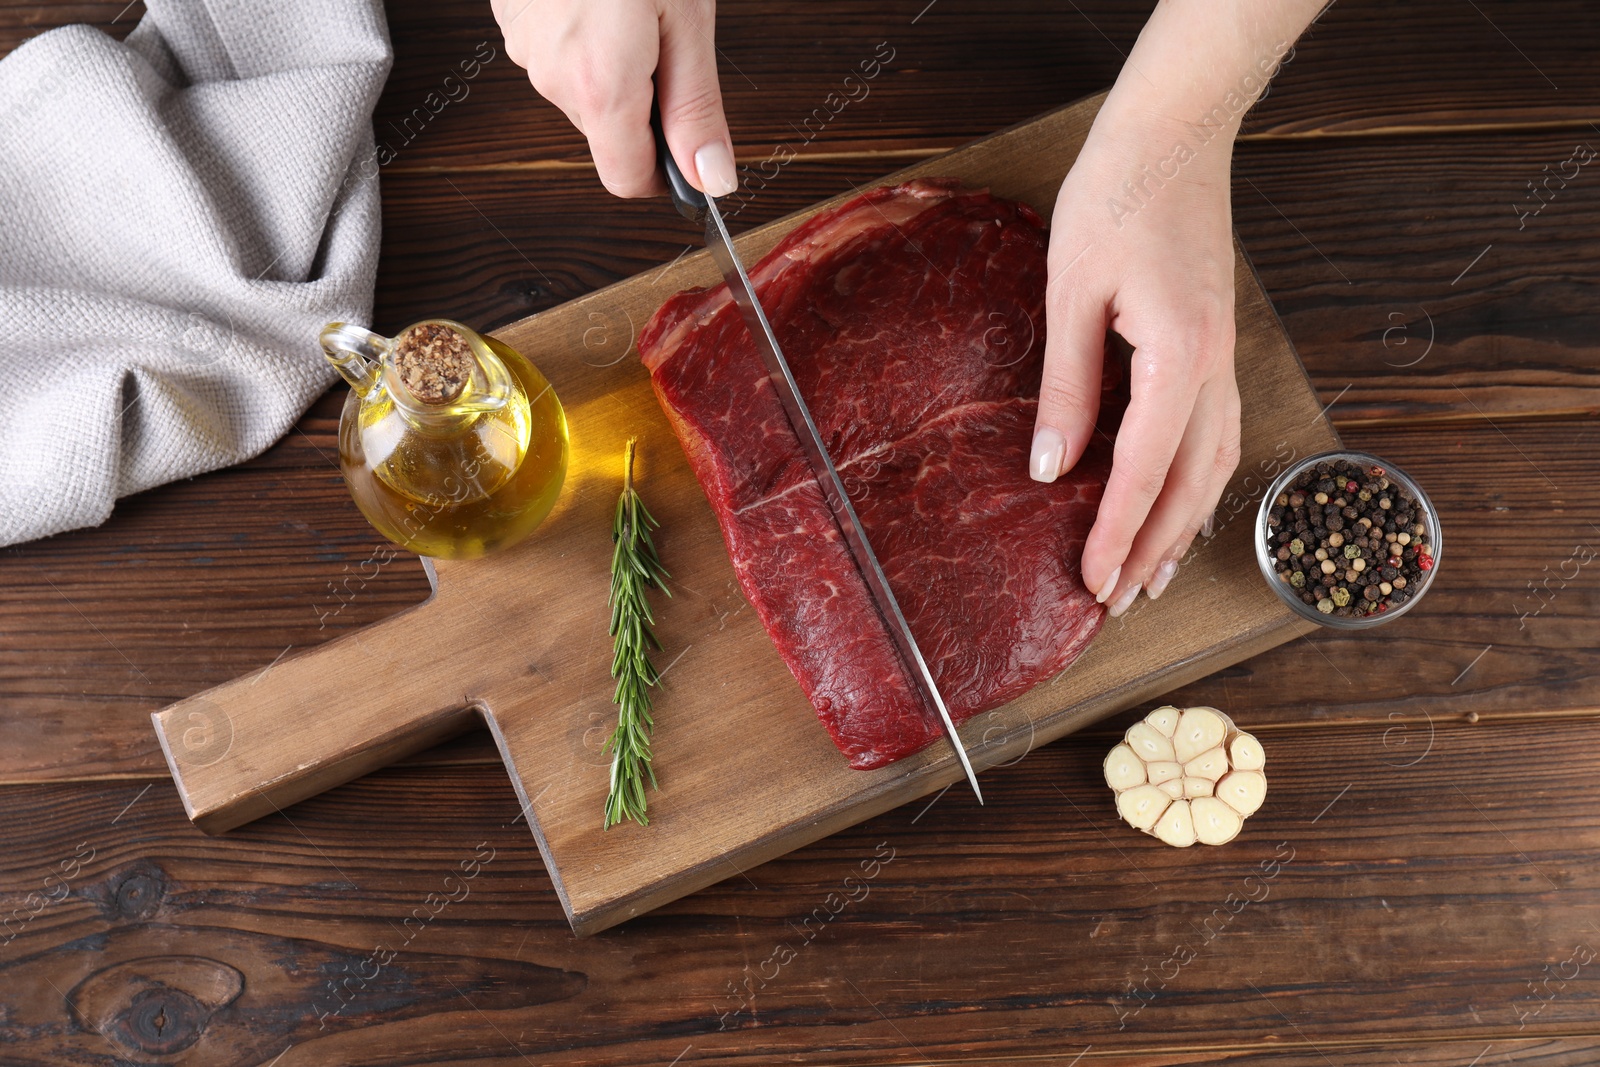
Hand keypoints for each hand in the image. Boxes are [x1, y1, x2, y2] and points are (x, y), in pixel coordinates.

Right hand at [492, 0, 736, 197]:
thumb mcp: (688, 21)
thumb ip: (696, 107)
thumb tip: (712, 179)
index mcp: (599, 86)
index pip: (626, 181)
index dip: (666, 172)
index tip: (688, 141)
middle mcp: (550, 76)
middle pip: (607, 130)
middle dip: (644, 101)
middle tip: (669, 35)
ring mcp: (523, 45)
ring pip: (581, 88)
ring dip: (614, 62)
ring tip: (634, 3)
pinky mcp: (510, 15)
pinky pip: (556, 49)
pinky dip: (584, 31)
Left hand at [1030, 104, 1241, 616]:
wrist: (1175, 136)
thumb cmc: (1117, 199)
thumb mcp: (1072, 292)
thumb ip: (1067, 387)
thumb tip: (1050, 468)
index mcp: (1181, 358)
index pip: (1146, 470)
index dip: (1117, 533)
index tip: (1092, 582)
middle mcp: (1217, 368)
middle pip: (1192, 483)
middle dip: (1153, 547)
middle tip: (1119, 602)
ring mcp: (1225, 357)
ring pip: (1216, 464)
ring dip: (1183, 524)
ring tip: (1150, 574)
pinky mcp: (1217, 346)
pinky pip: (1219, 432)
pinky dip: (1200, 480)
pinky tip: (1180, 503)